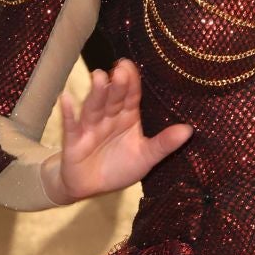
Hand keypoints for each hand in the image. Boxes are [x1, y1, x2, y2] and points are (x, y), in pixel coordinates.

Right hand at [47, 60, 192, 203]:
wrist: (90, 187)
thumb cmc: (119, 167)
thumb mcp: (146, 157)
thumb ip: (164, 144)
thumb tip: (189, 130)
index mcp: (127, 117)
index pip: (131, 96)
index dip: (132, 82)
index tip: (132, 66)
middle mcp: (109, 117)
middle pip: (113, 98)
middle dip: (117, 85)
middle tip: (121, 69)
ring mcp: (90, 127)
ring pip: (94, 107)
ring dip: (96, 93)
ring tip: (98, 76)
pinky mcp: (74, 141)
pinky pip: (72, 126)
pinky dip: (68, 113)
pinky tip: (66, 98)